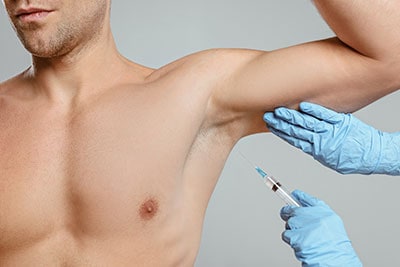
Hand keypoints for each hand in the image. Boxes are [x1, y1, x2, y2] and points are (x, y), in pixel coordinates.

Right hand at [263, 102, 399, 174]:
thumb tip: (305, 144)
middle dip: (281, 123)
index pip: (294, 140)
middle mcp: (322, 140)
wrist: (374, 155)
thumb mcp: (331, 161)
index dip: (281, 133)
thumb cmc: (353, 160)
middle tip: (268, 116)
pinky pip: (326, 115)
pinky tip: (303, 105)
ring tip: (280, 109)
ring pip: (307, 122)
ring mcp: (331, 130)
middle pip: (297, 130)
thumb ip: (317, 151)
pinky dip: (314, 110)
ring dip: (292, 116)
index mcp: (318, 150)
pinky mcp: (341, 122)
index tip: (270, 125)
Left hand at [281, 190, 361, 266]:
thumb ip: (319, 215)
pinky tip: (300, 244)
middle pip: (294, 209)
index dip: (300, 196)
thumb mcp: (333, 225)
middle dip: (288, 213)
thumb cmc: (335, 247)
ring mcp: (305, 226)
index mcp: (325, 213)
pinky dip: (290, 240)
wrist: (335, 261)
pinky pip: (286, 234)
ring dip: (292, 230)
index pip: (309, 200)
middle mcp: (315, 216)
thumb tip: (302, 207)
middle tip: (288, 216)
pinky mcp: (297, 236)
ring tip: (303, 238)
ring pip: (289, 223)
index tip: (294, 193)